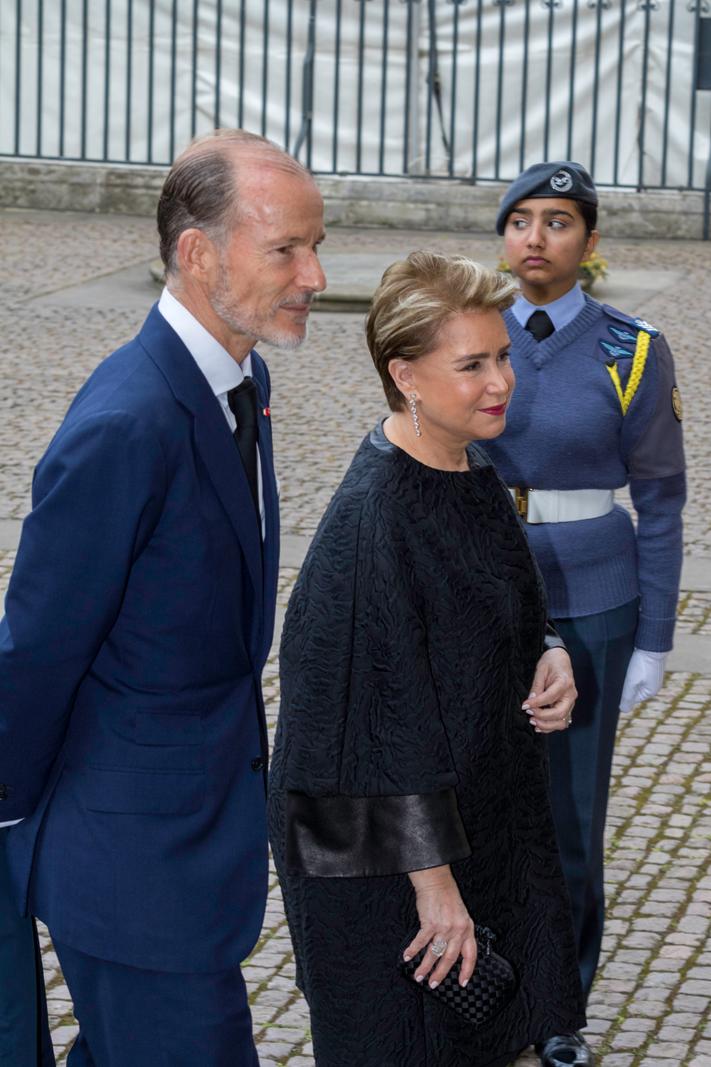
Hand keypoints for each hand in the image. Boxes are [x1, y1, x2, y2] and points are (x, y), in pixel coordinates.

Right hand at [405, 865, 476, 988]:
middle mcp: (457, 930)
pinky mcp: (430, 923)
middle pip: (449, 959)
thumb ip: (459, 933)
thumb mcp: (461, 916)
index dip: (467, 971)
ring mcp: (444, 927)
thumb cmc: (448, 897)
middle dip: (440, 974)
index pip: (470, 955)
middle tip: (433, 984)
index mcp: (467, 929)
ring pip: (434, 953)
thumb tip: (451, 951)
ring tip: (419, 976)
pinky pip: (421, 941)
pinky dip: (413, 950)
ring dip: (425, 966)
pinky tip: (407, 956)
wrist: (437, 882)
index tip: (462, 983)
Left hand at [523, 647, 576, 733]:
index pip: (550, 697)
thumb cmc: (551, 662)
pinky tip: (538, 725)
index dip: (536, 703)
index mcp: (565, 683)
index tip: (524, 706)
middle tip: (529, 713)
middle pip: (559, 713)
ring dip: (547, 725)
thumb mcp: (541, 670)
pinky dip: (550, 726)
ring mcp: (571, 703)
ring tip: (532, 721)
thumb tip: (530, 701)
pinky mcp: (567, 707)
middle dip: (543, 717)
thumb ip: (537, 686)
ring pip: (562, 722)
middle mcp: (571, 695)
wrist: (561, 659)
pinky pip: (561, 721)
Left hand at [619, 648, 666, 712]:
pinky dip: (633, 669)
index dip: (624, 692)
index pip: (632, 698)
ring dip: (629, 676)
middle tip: (620, 676)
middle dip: (626, 684)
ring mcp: (652, 675)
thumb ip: (627, 697)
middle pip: (634, 689)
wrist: (651, 644)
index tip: (618, 684)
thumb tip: (623, 710)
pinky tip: (629, 664)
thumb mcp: (632, 683)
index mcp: (650, 691)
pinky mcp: (650, 665)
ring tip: (624, 670)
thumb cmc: (642, 664)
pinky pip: (639, 671)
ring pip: (635, 679)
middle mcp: (653, 684)